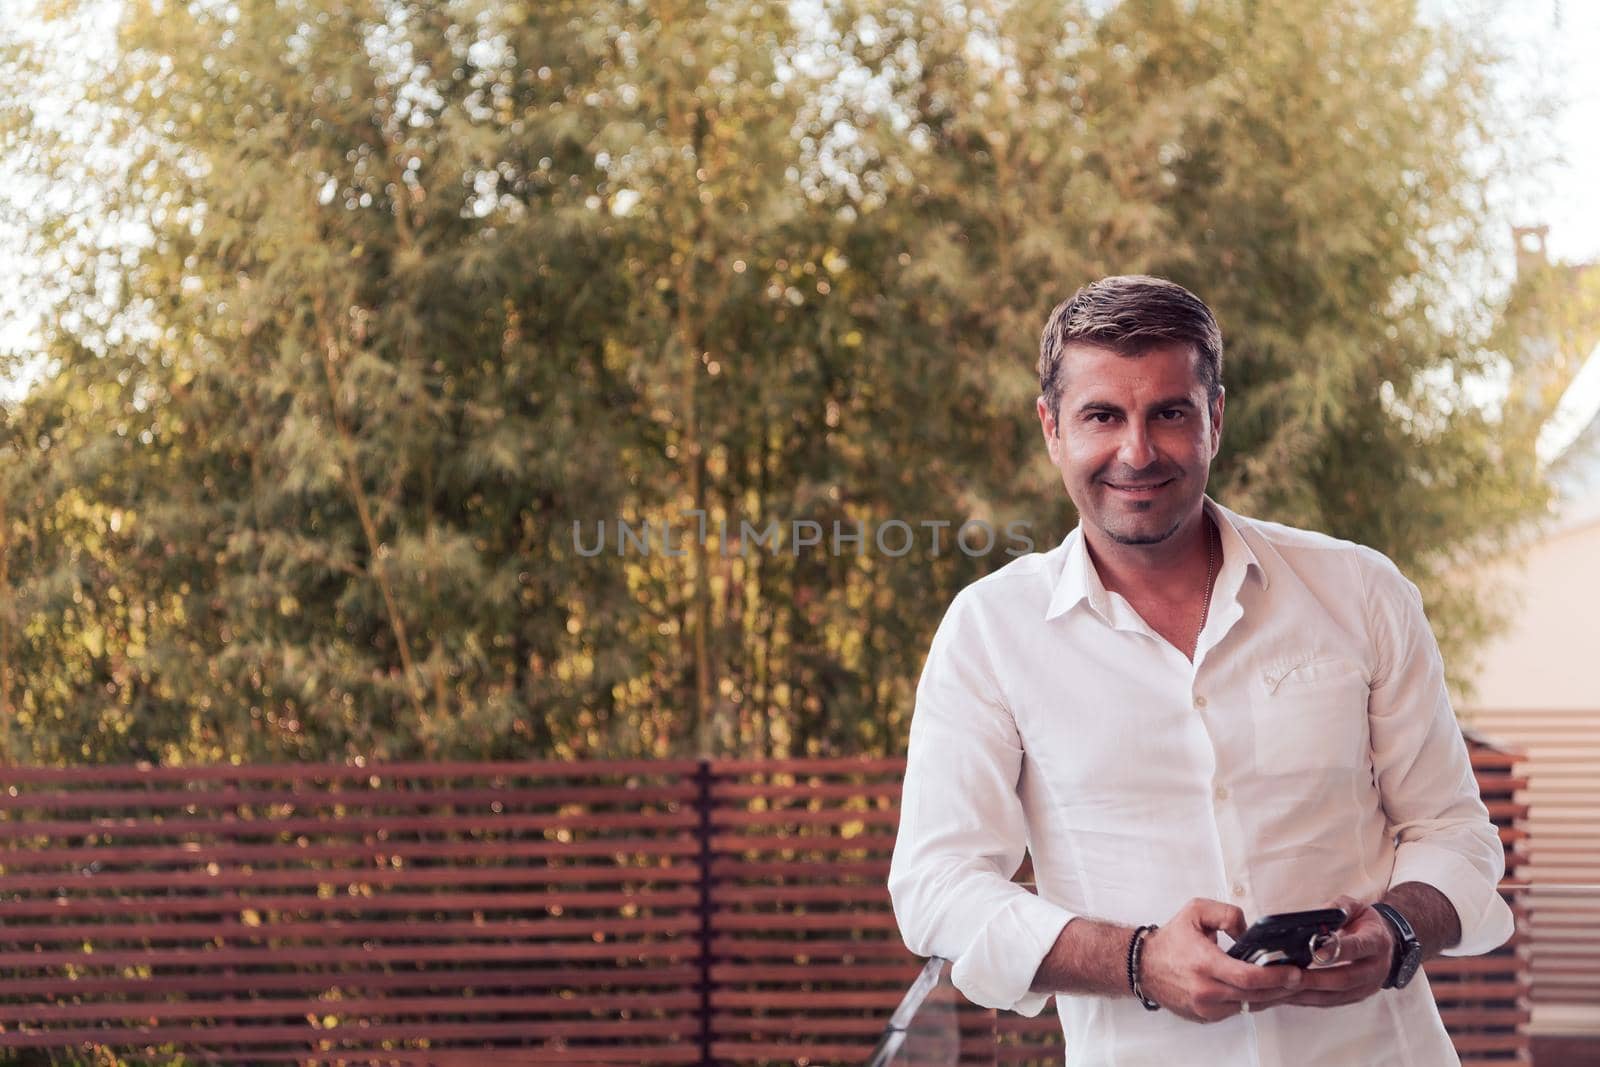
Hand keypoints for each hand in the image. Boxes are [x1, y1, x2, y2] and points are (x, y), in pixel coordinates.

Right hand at [1138, 898, 1304, 1023]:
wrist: (1143, 966)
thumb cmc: (1171, 940)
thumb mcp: (1196, 911)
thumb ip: (1227, 914)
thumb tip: (1250, 932)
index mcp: (1203, 963)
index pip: (1247, 977)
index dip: (1275, 976)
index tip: (1294, 972)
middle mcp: (1205, 990)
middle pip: (1255, 995)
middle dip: (1282, 987)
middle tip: (1300, 978)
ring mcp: (1205, 1008)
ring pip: (1250, 1006)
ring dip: (1272, 996)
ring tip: (1288, 985)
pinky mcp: (1206, 1017)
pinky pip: (1238, 1011)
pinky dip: (1253, 1001)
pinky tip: (1265, 991)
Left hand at [1283, 894, 1396, 1007]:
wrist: (1386, 943)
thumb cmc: (1363, 921)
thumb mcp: (1355, 907)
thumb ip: (1338, 908)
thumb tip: (1314, 917)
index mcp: (1376, 941)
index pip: (1358, 947)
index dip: (1337, 950)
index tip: (1315, 952)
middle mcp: (1376, 968)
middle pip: (1346, 978)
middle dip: (1316, 979)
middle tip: (1290, 976)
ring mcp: (1367, 987)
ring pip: (1336, 996)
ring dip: (1308, 993)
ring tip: (1283, 989)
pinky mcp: (1355, 997)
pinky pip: (1330, 1002)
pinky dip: (1307, 1000)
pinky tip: (1287, 996)